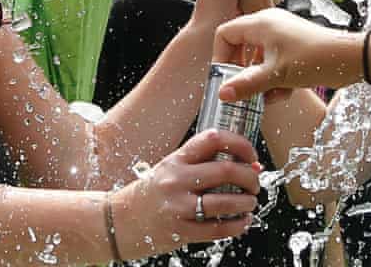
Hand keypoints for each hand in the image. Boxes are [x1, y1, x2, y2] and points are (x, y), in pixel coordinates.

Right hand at [111, 129, 258, 259]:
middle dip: (250, 177)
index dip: (241, 144)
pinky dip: (237, 225)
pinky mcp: (179, 231)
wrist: (116, 222)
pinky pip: (217, 229)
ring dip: (247, 202)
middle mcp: (176, 179)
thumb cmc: (150, 194)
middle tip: (255, 183)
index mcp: (176, 159)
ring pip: (226, 201)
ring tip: (250, 203)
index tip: (252, 155)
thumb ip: (201, 164)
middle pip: (226, 170)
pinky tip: (243, 222)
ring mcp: (177, 206)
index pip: (214, 138)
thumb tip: (247, 165)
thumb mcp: (169, 169)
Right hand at [213, 9, 360, 102]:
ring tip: (269, 96)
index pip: (225, 34)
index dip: (221, 56)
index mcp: (260, 23)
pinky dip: (276, 78)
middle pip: (241, 47)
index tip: (224, 78)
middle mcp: (269, 24)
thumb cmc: (314, 58)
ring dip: (261, 79)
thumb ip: (247, 84)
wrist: (351, 58)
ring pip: (259, 58)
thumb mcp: (277, 75)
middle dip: (242, 72)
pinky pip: (274, 61)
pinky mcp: (294, 46)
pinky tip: (285, 93)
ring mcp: (282, 34)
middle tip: (244, 90)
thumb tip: (222, 94)